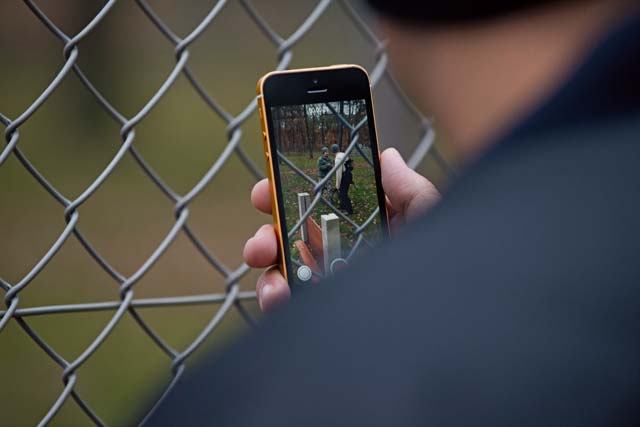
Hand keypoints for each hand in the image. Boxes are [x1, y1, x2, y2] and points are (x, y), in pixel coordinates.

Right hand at [243, 147, 439, 312]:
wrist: (447, 316)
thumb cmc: (440, 266)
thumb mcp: (430, 220)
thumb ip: (409, 189)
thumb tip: (387, 155)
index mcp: (360, 228)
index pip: (315, 205)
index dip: (285, 194)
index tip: (266, 192)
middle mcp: (339, 256)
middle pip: (288, 240)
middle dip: (265, 236)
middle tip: (263, 242)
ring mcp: (329, 286)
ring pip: (282, 274)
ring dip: (268, 274)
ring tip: (275, 282)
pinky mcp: (323, 313)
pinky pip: (289, 305)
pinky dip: (276, 300)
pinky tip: (281, 299)